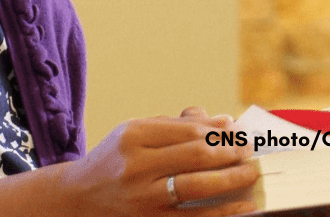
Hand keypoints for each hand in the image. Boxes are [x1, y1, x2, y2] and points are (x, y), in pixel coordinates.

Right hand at [58, 115, 258, 216]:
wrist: (78, 198)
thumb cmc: (114, 159)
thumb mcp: (135, 132)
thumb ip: (176, 126)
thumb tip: (223, 122)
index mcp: (132, 136)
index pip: (187, 131)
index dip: (218, 132)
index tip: (238, 132)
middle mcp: (136, 166)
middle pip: (195, 156)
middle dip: (230, 152)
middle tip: (249, 151)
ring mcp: (143, 197)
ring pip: (197, 186)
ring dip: (231, 178)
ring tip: (250, 172)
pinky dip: (224, 212)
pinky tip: (244, 206)